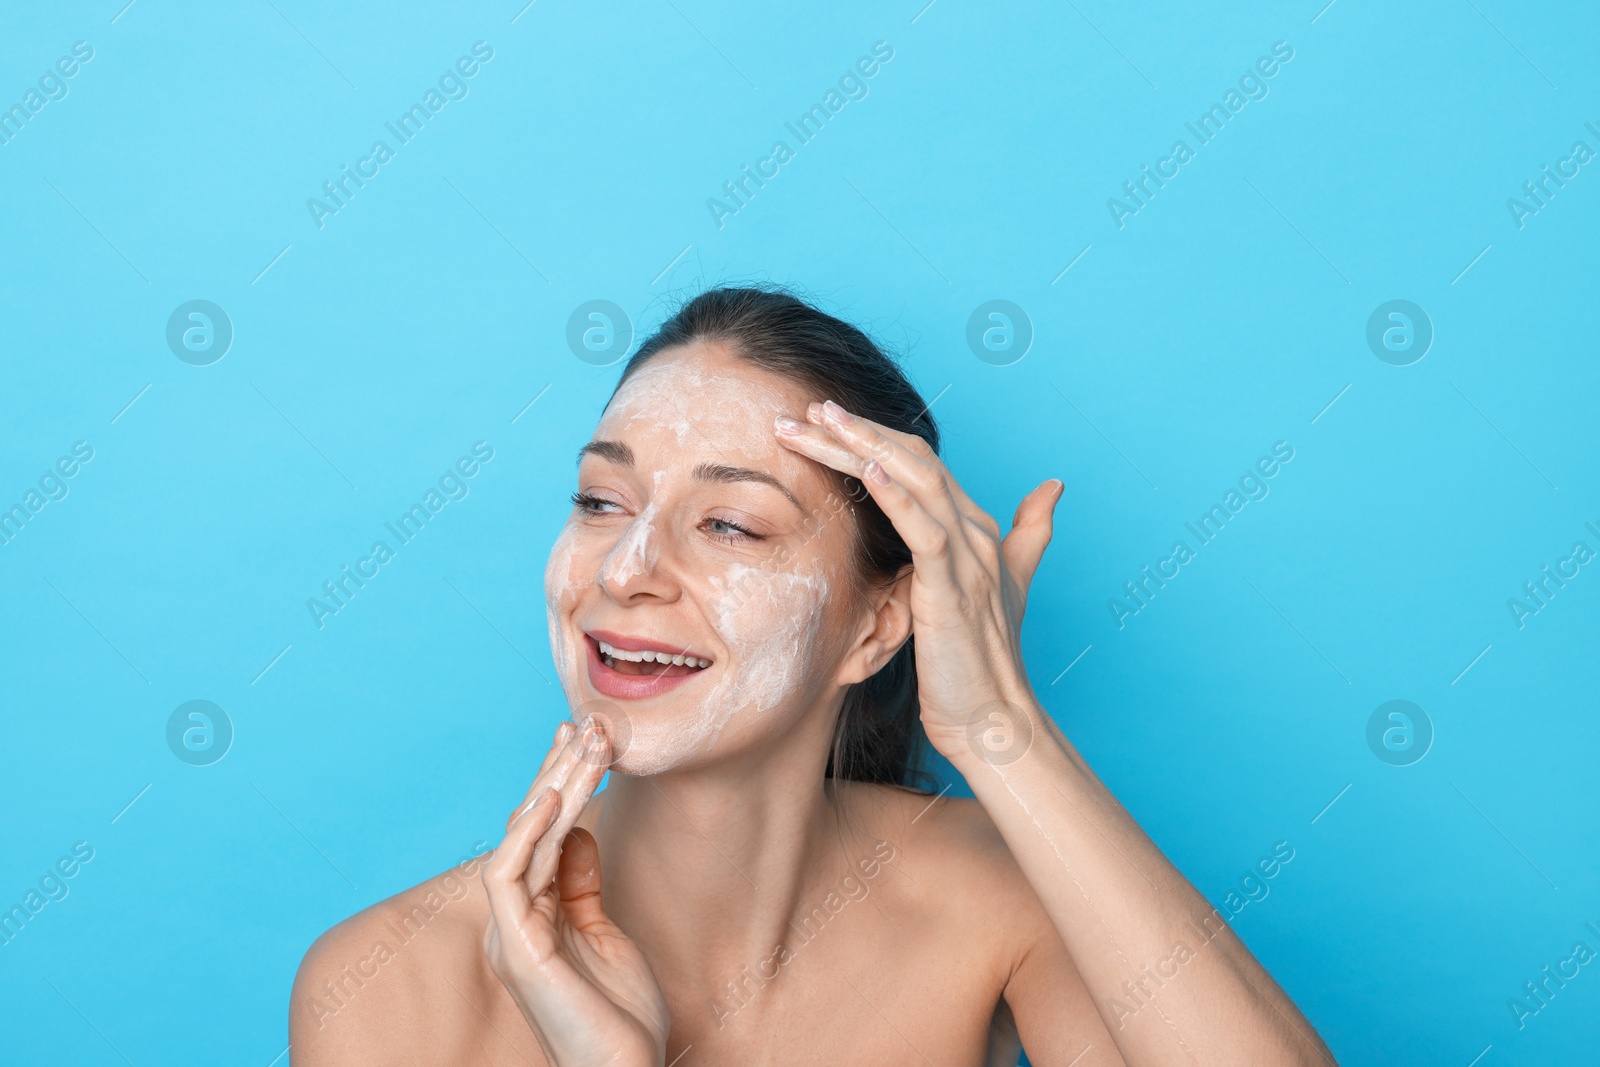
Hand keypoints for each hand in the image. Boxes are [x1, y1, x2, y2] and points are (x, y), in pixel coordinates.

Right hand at [481, 718, 669, 1066]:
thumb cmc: (618, 1012)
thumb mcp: (604, 931)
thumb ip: (581, 883)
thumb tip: (577, 830)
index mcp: (530, 915)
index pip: (539, 833)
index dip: (557, 782)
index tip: (579, 737)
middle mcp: (512, 920)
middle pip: (528, 829)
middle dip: (557, 772)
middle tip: (587, 724)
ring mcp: (509, 935)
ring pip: (522, 841)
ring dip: (554, 788)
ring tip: (584, 745)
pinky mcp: (517, 950)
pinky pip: (508, 878)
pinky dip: (527, 835)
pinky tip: (552, 800)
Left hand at [774, 400, 1062, 759]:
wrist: (994, 721)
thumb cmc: (982, 663)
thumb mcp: (1003, 590)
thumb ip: (1028, 536)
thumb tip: (1054, 489)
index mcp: (974, 529)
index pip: (919, 463)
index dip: (872, 436)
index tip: (821, 421)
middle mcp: (974, 533)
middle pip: (912, 460)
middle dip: (854, 432)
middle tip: (802, 411)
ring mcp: (966, 559)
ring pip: (915, 482)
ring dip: (862, 447)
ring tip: (817, 421)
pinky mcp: (952, 590)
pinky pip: (924, 531)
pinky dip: (896, 496)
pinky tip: (867, 470)